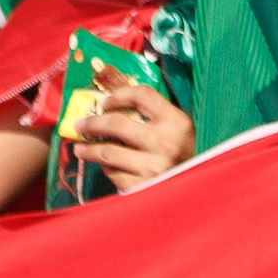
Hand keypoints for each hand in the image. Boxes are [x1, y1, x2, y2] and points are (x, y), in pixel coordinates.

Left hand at [72, 80, 197, 190]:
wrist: (197, 186)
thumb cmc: (185, 151)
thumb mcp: (177, 127)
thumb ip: (152, 111)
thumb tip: (115, 90)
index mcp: (176, 122)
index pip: (143, 95)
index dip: (120, 93)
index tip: (106, 100)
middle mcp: (164, 143)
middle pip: (118, 124)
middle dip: (93, 122)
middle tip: (81, 124)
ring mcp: (152, 167)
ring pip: (108, 152)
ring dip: (88, 149)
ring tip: (79, 147)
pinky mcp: (141, 187)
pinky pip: (113, 173)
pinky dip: (105, 166)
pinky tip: (103, 164)